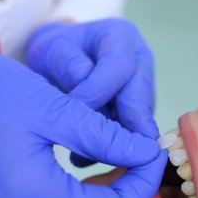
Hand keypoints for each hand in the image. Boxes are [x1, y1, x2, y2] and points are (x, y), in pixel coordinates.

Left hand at [26, 18, 157, 166]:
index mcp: (121, 38)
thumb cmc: (58, 52)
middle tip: (113, 151)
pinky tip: (83, 159)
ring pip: (139, 119)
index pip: (119, 65)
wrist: (65, 59)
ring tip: (82, 159)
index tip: (72, 112)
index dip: (98, 90)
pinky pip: (131, 132)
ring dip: (117, 141)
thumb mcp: (53, 49)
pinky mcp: (140, 112)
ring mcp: (144, 89)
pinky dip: (109, 148)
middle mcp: (141, 62)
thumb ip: (67, 65)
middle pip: (140, 96)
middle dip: (126, 125)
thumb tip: (85, 100)